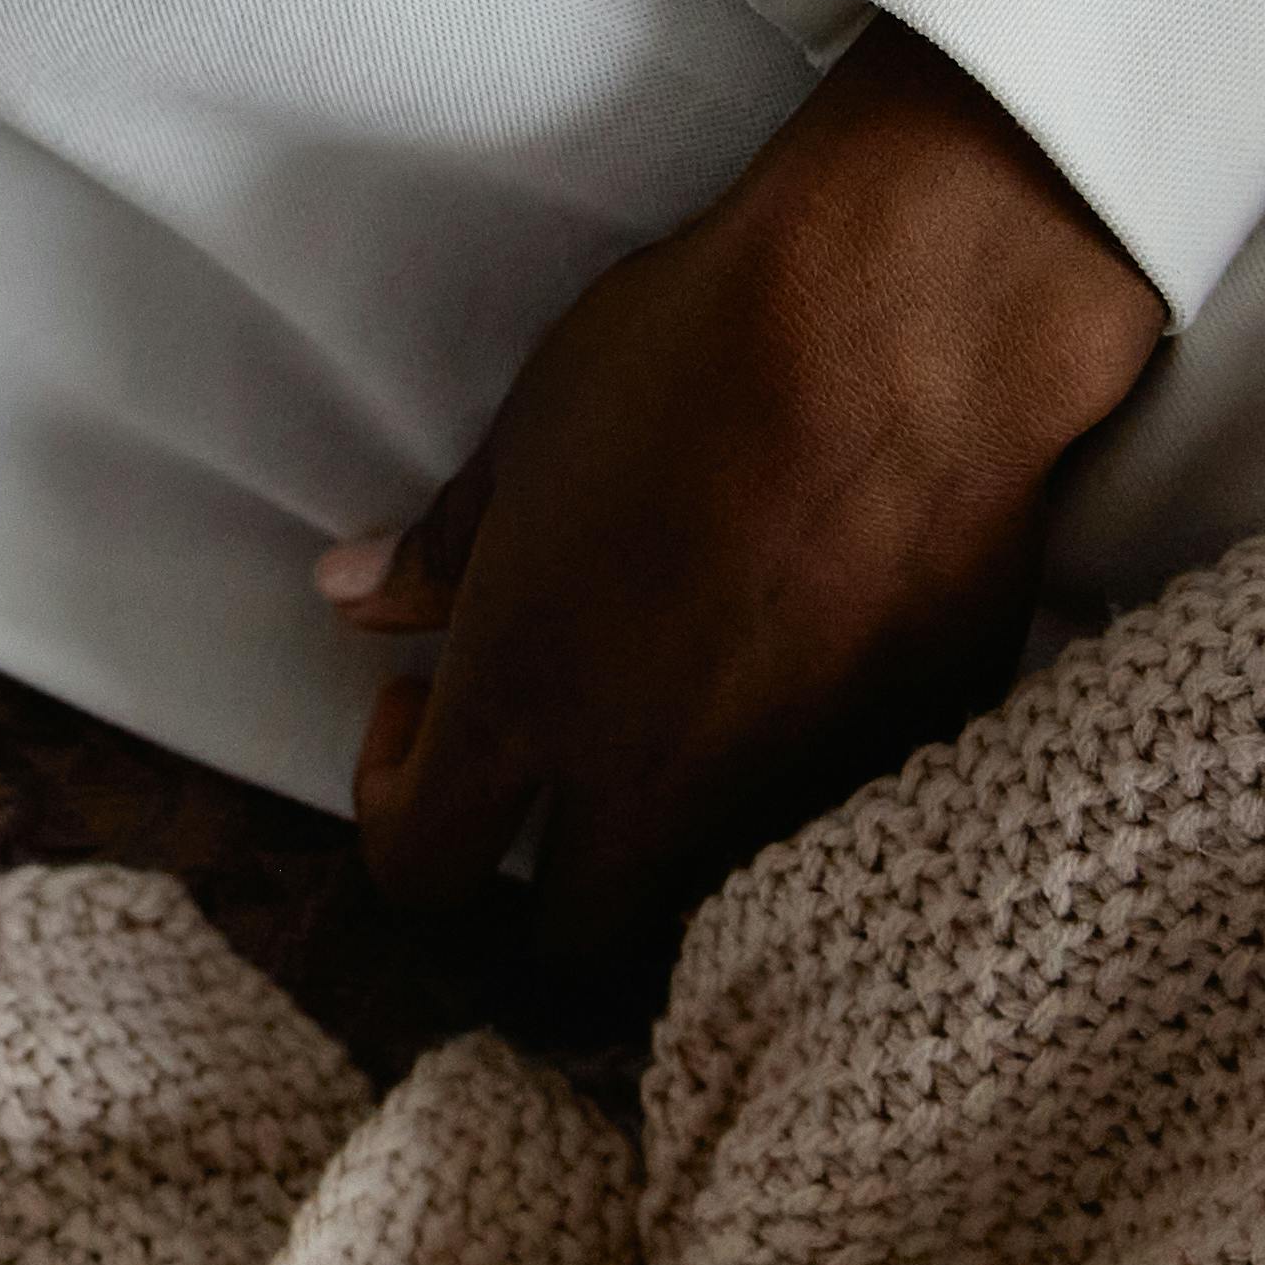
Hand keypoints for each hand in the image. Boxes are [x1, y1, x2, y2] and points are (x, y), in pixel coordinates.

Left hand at [324, 20, 1165, 999]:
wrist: (911, 322)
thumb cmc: (699, 353)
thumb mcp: (532, 434)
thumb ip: (445, 550)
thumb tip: (353, 597)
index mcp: (529, 702)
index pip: (419, 864)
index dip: (393, 804)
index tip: (419, 708)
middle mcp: (654, 784)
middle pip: (568, 943)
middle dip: (539, 873)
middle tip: (547, 753)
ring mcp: (791, 789)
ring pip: (706, 910)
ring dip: (668, 854)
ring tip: (669, 729)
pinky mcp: (908, 759)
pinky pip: (827, 837)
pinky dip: (788, 804)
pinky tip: (788, 695)